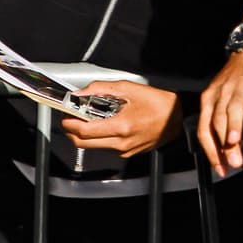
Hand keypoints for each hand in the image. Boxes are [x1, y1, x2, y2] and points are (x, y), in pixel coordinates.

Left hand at [61, 81, 181, 157]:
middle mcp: (121, 143)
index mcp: (121, 126)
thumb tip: (82, 92)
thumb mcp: (129, 88)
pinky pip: (106, 147)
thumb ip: (101, 88)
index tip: (64, 114)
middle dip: (71, 131)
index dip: (69, 123)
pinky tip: (105, 123)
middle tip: (70, 117)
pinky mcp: (127, 154)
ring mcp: (124, 151)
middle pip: (83, 143)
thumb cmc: (158, 103)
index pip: (84, 131)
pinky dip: (100, 136)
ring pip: (93, 146)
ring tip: (89, 117)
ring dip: (85, 134)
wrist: (178, 119)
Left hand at [198, 46, 242, 176]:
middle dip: (224, 146)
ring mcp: (241, 90)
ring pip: (233, 112)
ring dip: (233, 129)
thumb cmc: (237, 78)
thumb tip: (226, 151)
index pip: (204, 128)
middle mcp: (222, 94)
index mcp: (209, 98)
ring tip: (235, 144)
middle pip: (218, 122)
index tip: (219, 168)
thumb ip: (220, 119)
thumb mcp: (220, 95)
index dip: (210, 151)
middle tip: (232, 163)